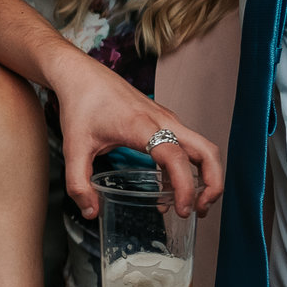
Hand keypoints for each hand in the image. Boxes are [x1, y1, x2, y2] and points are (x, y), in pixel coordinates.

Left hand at [44, 50, 222, 219]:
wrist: (81, 74)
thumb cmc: (80, 104)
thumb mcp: (73, 148)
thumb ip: (78, 183)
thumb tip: (91, 212)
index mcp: (142, 126)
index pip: (176, 158)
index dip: (184, 187)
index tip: (182, 209)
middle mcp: (162, 121)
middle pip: (207, 152)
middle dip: (212, 184)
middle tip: (200, 209)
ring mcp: (166, 120)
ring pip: (201, 148)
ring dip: (204, 177)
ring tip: (190, 206)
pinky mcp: (163, 121)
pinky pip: (185, 147)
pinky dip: (186, 170)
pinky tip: (167, 190)